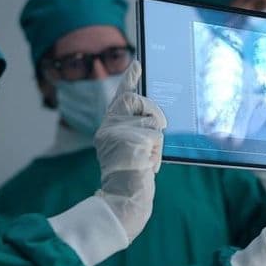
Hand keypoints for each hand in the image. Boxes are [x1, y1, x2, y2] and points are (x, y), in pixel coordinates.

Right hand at [94, 60, 166, 240]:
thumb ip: (136, 131)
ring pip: (152, 120)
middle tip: (155, 136)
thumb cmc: (132, 179)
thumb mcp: (133, 150)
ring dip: (157, 141)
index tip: (138, 64)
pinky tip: (147, 165)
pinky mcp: (129, 139)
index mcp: (110, 128)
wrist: (124, 201)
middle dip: (154, 115)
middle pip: (139, 101)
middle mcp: (108, 127)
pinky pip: (156, 135)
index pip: (121, 97)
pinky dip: (157, 152)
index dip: (129, 79)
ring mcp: (116, 132)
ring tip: (146, 159)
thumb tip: (154, 118)